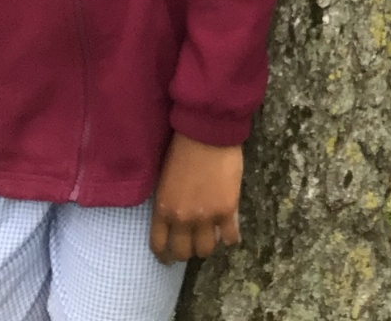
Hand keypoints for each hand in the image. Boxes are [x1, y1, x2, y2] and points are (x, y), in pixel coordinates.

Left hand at [150, 135, 242, 264]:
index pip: (159, 245)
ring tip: (212, 236)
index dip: (165, 255)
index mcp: (163, 209)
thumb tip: (174, 218)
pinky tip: (231, 234)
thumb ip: (168, 203)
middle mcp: (182, 219)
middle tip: (193, 244)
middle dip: (187, 251)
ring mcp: (205, 217)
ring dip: (208, 245)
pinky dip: (230, 238)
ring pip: (205, 249)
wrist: (207, 132)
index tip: (169, 257)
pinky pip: (229, 237)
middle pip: (183, 252)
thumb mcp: (165, 179)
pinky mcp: (227, 210)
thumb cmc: (183, 148)